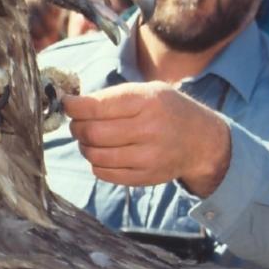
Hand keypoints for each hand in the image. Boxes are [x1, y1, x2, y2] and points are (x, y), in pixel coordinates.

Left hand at [62, 81, 230, 196]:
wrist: (201, 141)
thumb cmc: (165, 110)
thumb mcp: (146, 91)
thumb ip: (110, 97)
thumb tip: (70, 104)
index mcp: (146, 102)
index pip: (96, 106)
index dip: (73, 106)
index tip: (67, 104)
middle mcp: (148, 129)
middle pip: (91, 132)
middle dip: (76, 127)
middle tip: (78, 123)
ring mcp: (147, 157)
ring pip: (94, 154)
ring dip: (84, 145)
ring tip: (91, 138)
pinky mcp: (143, 177)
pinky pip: (102, 173)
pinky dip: (96, 162)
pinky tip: (104, 152)